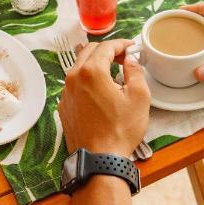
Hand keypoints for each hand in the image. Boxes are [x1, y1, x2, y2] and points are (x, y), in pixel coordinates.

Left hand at [59, 40, 149, 157]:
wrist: (99, 160)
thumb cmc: (120, 130)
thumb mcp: (139, 97)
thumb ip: (135, 71)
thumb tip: (131, 60)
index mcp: (91, 71)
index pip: (106, 47)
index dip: (121, 44)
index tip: (131, 47)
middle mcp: (73, 78)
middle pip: (89, 51)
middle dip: (107, 51)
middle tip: (124, 58)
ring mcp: (66, 93)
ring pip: (79, 67)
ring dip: (95, 64)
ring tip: (113, 72)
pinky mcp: (64, 106)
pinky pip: (74, 84)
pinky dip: (87, 80)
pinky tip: (100, 90)